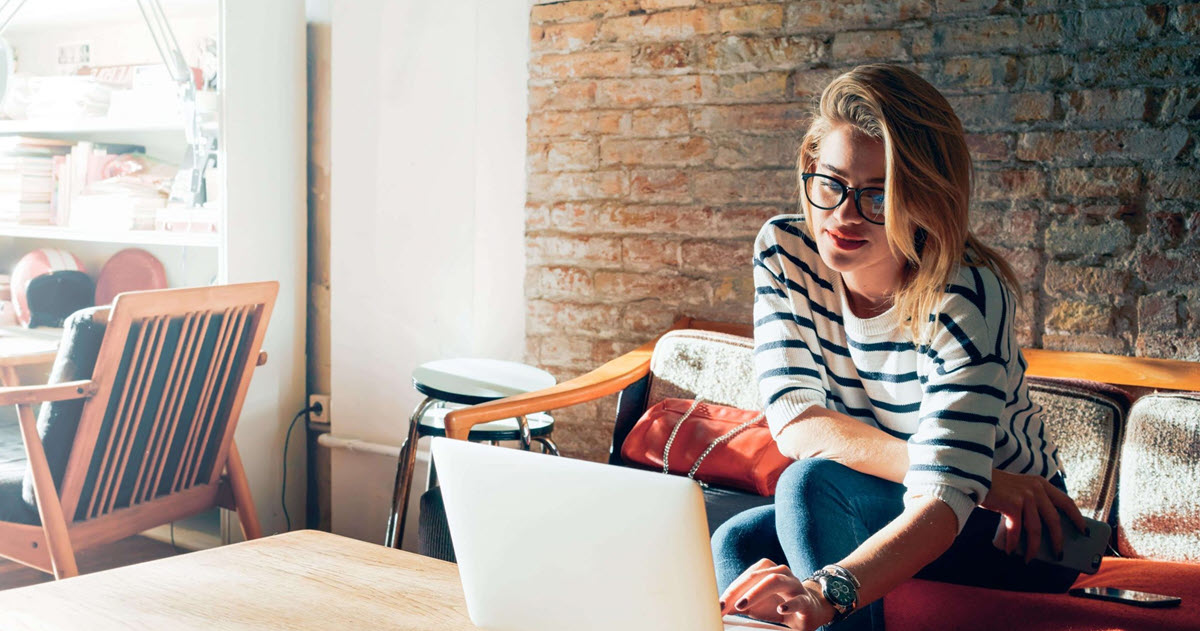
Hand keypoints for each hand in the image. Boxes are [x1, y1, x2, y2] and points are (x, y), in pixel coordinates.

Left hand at [719, 559, 833, 629]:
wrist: (810, 610)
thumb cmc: (779, 605)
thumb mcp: (756, 606)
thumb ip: (740, 604)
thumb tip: (720, 607)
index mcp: (766, 571)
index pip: (745, 577)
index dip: (730, 590)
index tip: (717, 604)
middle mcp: (780, 573)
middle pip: (757, 576)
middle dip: (738, 590)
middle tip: (724, 605)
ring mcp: (794, 585)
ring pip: (775, 581)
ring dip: (756, 593)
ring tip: (742, 605)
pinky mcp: (805, 601)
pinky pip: (798, 600)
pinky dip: (789, 604)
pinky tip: (780, 609)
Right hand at [981, 469, 1088, 562]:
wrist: (973, 477)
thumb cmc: (995, 487)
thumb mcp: (1019, 489)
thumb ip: (1032, 502)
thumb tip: (1042, 532)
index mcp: (1041, 484)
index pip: (1066, 502)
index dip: (1077, 518)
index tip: (1084, 531)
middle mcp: (1036, 489)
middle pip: (1054, 520)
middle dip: (1058, 540)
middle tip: (1059, 554)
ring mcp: (1025, 496)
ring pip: (1036, 529)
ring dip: (1034, 548)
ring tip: (1030, 559)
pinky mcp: (1013, 504)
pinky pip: (1017, 530)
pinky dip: (1014, 543)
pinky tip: (1011, 552)